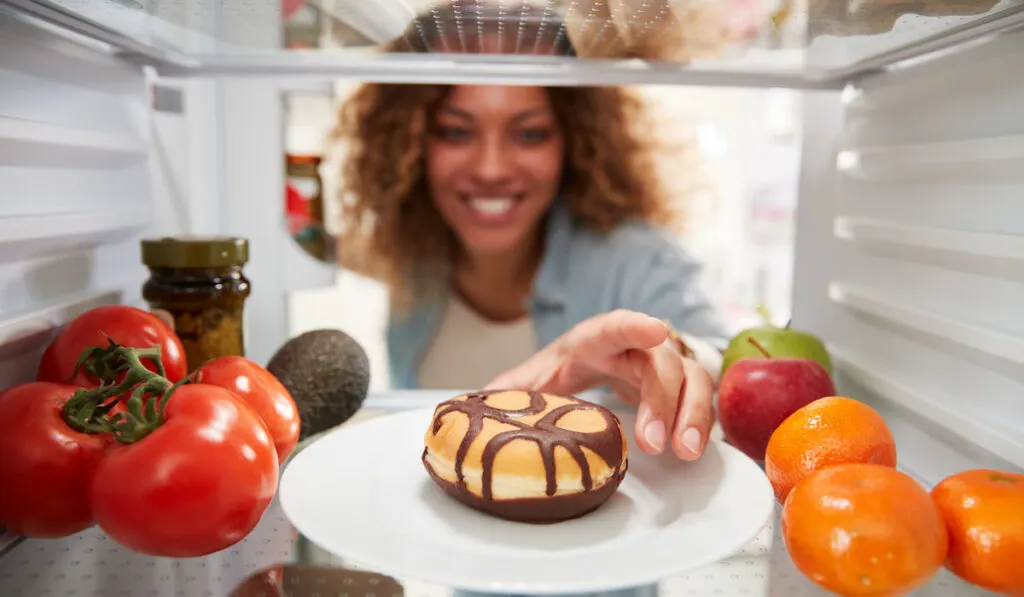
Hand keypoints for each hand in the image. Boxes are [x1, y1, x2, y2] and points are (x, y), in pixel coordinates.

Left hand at [485, 310, 714, 460]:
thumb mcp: (535, 379)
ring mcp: (663, 364)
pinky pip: (700, 399)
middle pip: (661, 359)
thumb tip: (470, 406)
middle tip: (654, 442)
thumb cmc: (566, 367)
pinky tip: (694, 448)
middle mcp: (636, 346)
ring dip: (691, 413)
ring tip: (683, 451)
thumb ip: (510, 391)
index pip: (614, 326)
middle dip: (662, 399)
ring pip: (692, 378)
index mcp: (594, 340)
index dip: (633, 326)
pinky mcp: (680, 387)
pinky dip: (701, 423)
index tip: (652, 328)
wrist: (596, 361)